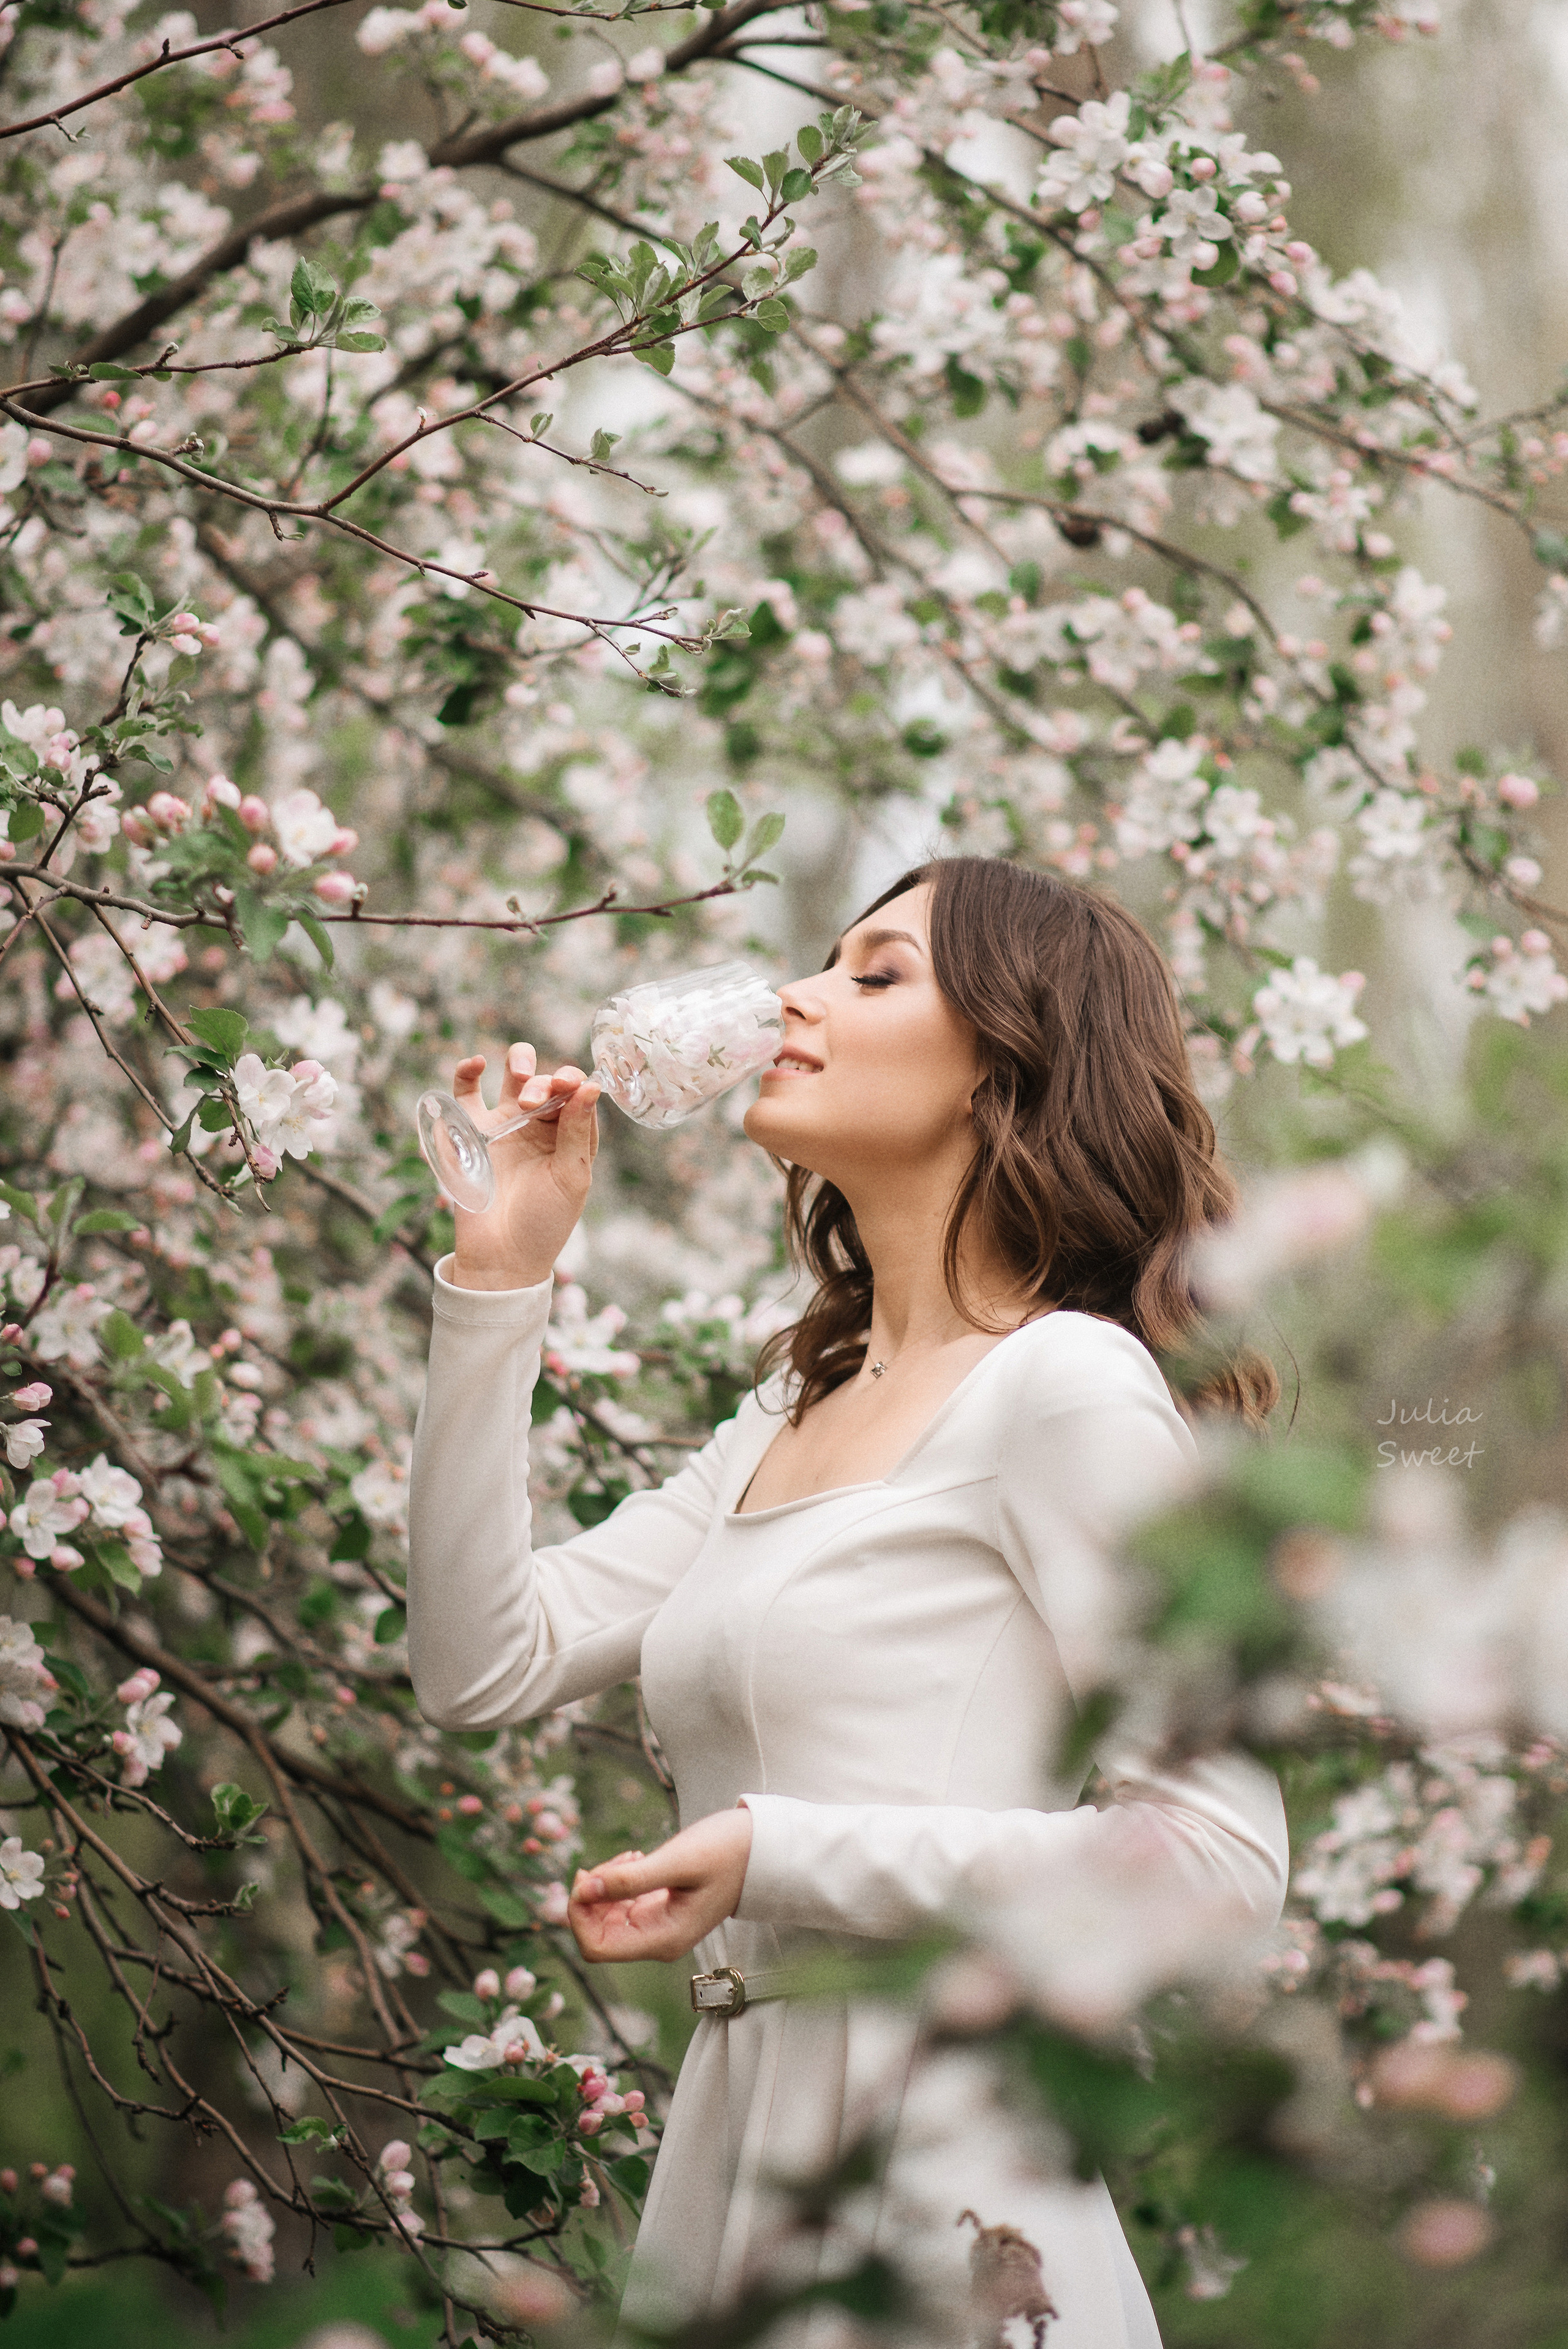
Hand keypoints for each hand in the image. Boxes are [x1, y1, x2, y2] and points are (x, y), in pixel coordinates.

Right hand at [448, 1043, 600, 1291]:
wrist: (500, 1258)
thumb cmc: (544, 1223)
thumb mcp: (571, 1177)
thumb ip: (579, 1132)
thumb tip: (592, 1086)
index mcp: (569, 1136)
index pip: (576, 1094)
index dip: (573, 1081)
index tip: (569, 1083)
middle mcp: (539, 1127)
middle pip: (546, 1081)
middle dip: (545, 1081)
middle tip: (534, 1099)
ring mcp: (504, 1127)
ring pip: (512, 1078)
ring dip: (519, 1064)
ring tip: (520, 1075)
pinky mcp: (471, 1134)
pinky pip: (466, 1095)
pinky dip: (467, 1073)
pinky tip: (475, 1063)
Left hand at [567, 1809, 752, 1964]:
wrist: (761, 1849)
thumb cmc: (728, 1853)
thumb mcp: (679, 1861)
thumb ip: (631, 1879)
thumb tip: (584, 1888)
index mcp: (662, 1940)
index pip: (596, 1947)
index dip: (580, 1915)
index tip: (588, 1876)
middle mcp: (657, 1941)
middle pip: (596, 1933)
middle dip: (592, 1896)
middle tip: (619, 1859)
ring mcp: (657, 1928)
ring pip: (605, 1917)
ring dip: (605, 1885)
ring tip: (633, 1856)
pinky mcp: (659, 1911)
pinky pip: (621, 1905)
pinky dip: (618, 1882)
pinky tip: (637, 1859)